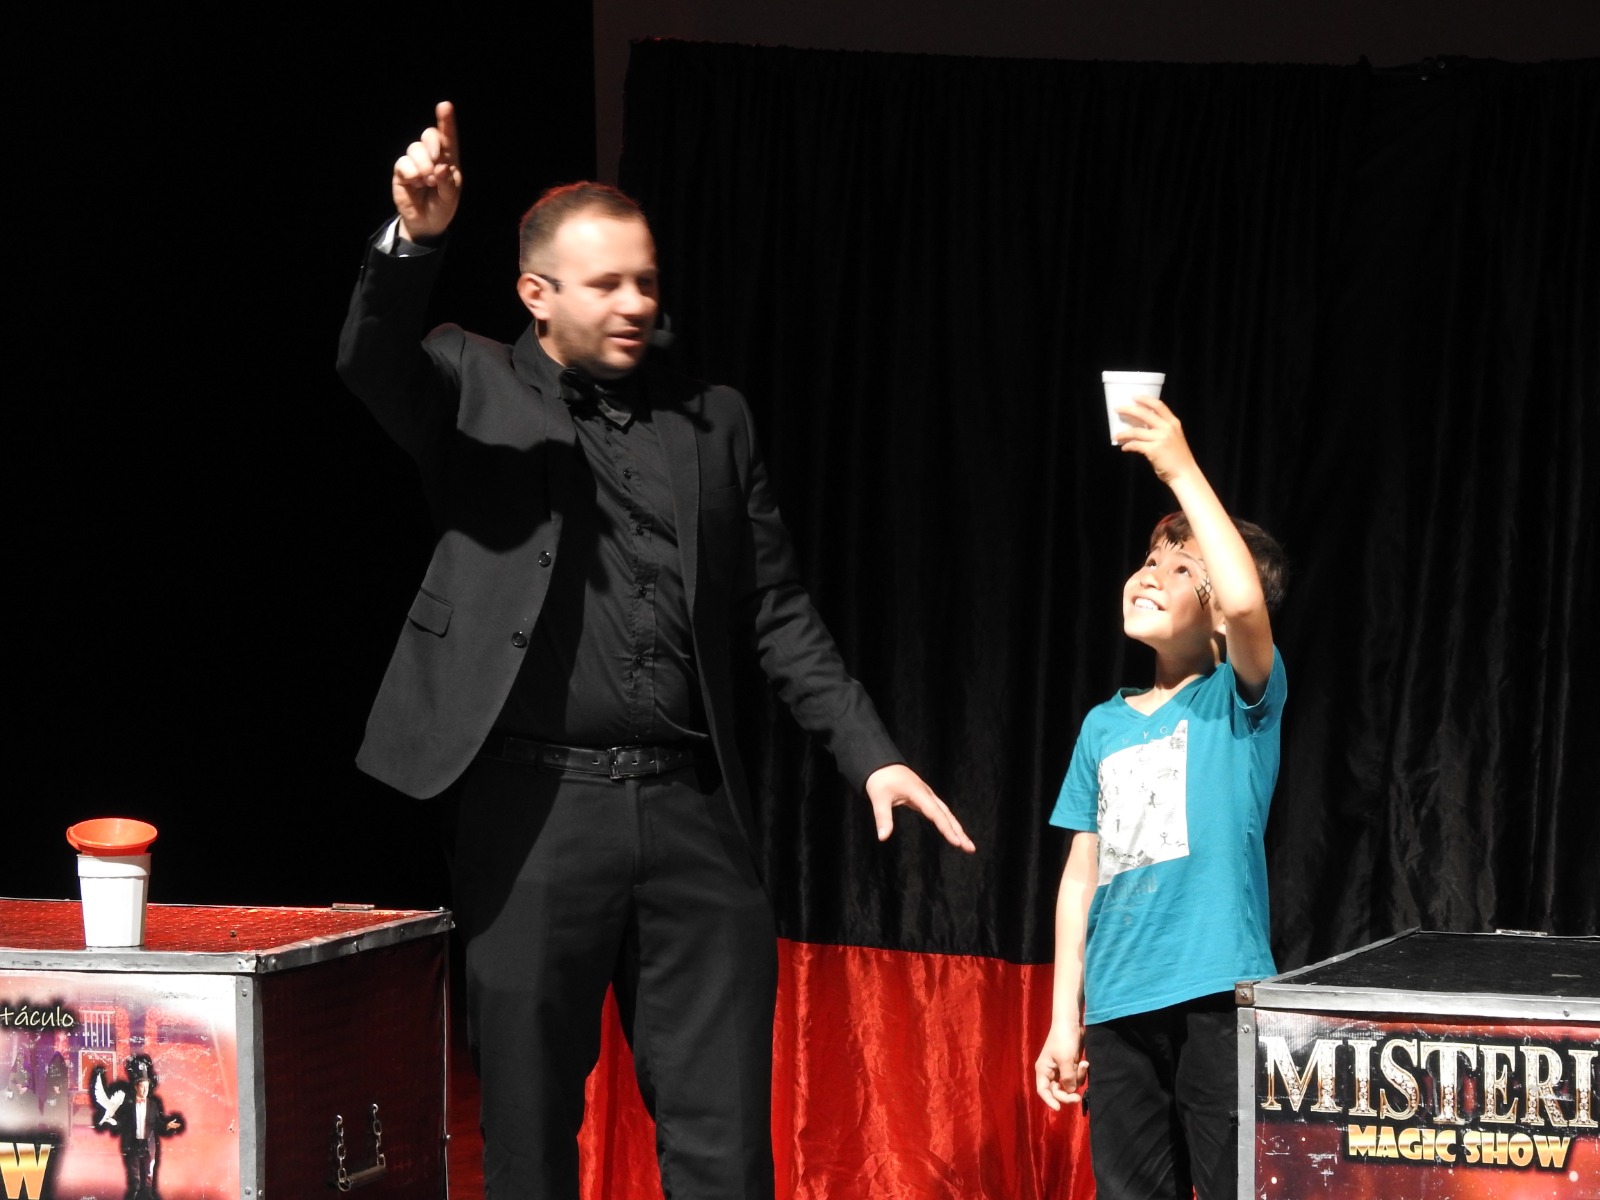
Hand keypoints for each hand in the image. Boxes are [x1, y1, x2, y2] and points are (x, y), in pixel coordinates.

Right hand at [392, 101, 461, 241]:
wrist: (425, 224)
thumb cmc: (441, 208)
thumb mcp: (449, 199)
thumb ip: (447, 183)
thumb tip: (440, 167)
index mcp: (449, 161)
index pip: (448, 138)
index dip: (446, 121)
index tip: (445, 106)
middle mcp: (432, 157)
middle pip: (429, 135)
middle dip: (432, 143)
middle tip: (436, 162)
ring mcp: (416, 162)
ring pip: (415, 148)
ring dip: (422, 165)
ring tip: (427, 182)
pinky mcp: (402, 171)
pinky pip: (403, 162)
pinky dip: (410, 172)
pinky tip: (415, 183)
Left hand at [864, 763, 975, 851]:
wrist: (881, 763)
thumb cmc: (880, 779)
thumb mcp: (878, 798)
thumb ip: (882, 818)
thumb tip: (883, 838)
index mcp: (919, 793)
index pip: (936, 814)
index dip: (947, 829)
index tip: (957, 843)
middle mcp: (927, 794)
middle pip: (947, 815)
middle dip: (960, 832)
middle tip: (971, 849)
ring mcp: (927, 796)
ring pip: (946, 814)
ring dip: (957, 829)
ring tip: (967, 844)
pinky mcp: (924, 798)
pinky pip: (940, 812)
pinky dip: (948, 823)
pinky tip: (953, 832)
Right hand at [1034, 1023, 1088, 1110]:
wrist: (1071, 1023)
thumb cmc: (1063, 1040)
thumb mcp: (1065, 1061)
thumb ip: (1067, 1079)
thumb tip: (1070, 1091)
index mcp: (1043, 1070)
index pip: (1043, 1091)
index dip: (1049, 1101)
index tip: (1059, 1108)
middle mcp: (1051, 1072)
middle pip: (1057, 1090)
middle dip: (1068, 1093)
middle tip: (1078, 1097)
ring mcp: (1061, 1068)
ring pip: (1069, 1084)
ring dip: (1077, 1078)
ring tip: (1083, 1065)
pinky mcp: (1071, 1065)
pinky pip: (1076, 1076)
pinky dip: (1081, 1071)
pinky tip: (1085, 1062)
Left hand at [1113, 395, 1198, 484]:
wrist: (1185, 473)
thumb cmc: (1178, 458)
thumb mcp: (1173, 438)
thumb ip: (1162, 430)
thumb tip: (1142, 426)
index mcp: (1173, 423)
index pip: (1158, 405)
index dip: (1145, 399)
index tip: (1134, 397)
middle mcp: (1168, 428)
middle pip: (1144, 413)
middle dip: (1128, 409)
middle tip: (1117, 409)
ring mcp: (1161, 438)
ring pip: (1136, 431)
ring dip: (1123, 433)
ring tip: (1115, 436)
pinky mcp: (1154, 450)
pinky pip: (1135, 445)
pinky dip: (1128, 446)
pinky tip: (1124, 447)